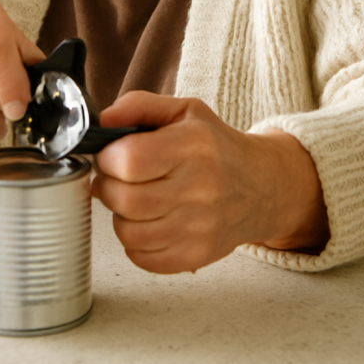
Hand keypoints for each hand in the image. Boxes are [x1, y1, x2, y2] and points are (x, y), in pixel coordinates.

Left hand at [92, 92, 328, 273]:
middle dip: (108, 186)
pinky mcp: (196, 255)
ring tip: (134, 198)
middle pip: (124, 199)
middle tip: (117, 177)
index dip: (108, 158)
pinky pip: (142, 257)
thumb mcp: (184, 111)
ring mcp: (199, 227)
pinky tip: (148, 221)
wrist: (262, 186)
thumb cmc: (216, 147)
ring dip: (120, 214)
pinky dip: (135, 240)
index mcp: (194, 146)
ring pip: (128, 231)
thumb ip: (138, 105)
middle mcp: (200, 188)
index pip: (129, 160)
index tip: (110, 154)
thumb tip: (102, 122)